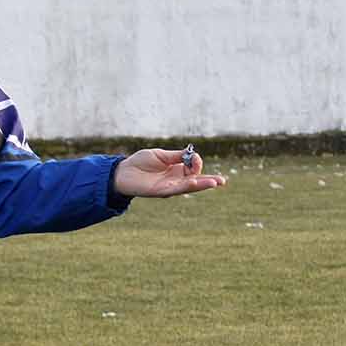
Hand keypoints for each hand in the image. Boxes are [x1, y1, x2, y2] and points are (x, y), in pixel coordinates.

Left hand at [111, 148, 227, 198]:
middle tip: (222, 181)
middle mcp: (175, 180)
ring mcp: (169, 187)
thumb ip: (176, 156)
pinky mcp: (161, 191)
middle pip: (196, 181)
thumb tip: (191, 154)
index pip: (193, 168)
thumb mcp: (161, 155)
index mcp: (176, 170)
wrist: (122, 171)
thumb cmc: (140, 162)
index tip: (192, 155)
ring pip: (189, 186)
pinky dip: (187, 185)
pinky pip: (177, 188)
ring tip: (216, 183)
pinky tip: (196, 182)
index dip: (196, 162)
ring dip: (202, 184)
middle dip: (209, 181)